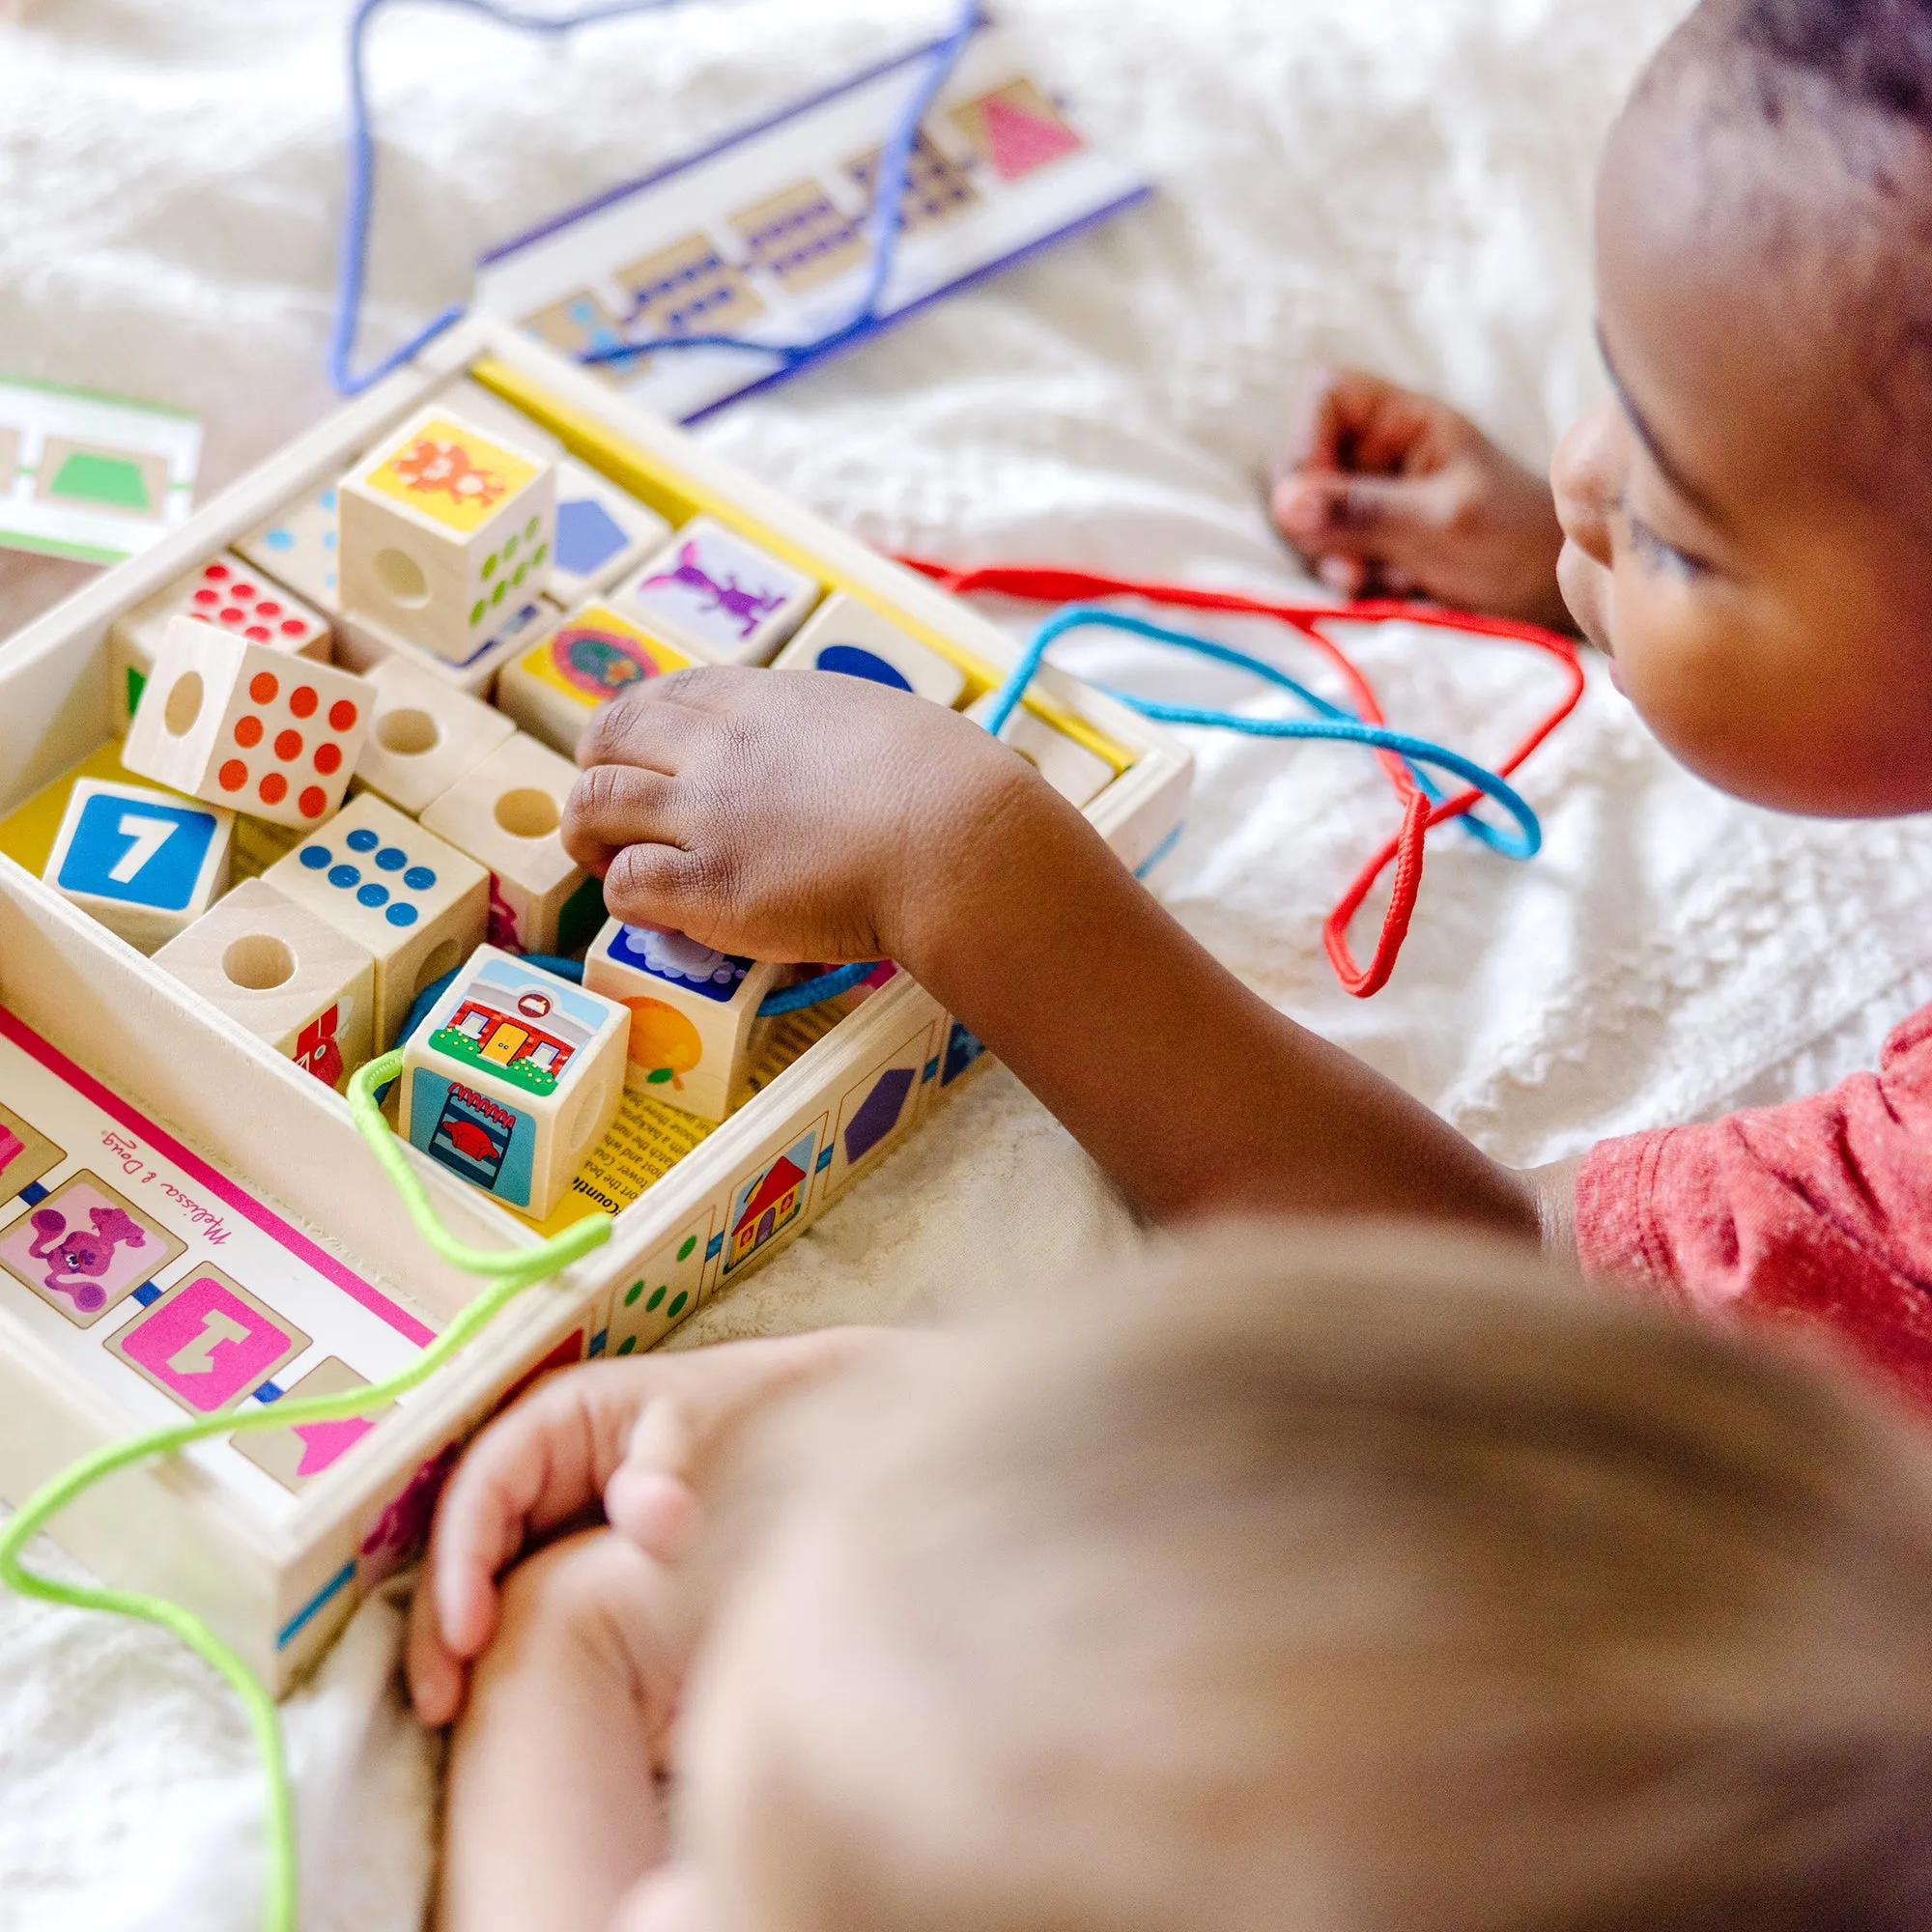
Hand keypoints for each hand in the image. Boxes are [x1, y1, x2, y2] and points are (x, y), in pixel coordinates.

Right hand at [405, 1329, 887, 1725]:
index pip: (482, 1486)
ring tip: (446, 1713)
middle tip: (438, 1699)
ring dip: (457, 1639)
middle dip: (442, 1615)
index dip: (462, 1560)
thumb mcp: (704, 1430)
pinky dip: (496, 1638)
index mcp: (555, 1414)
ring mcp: (547, 1501)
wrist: (789, 1418)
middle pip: (462, 1536)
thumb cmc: (743, 1413)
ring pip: (480, 1569)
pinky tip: (491, 1698)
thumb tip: (653, 1519)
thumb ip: (670, 1472)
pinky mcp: (566, 1541)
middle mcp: (536, 1457)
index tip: (472, 1635)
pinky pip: (512, 1586)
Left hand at [564, 666, 1059, 967]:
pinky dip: (627, 896)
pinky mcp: (710, 890)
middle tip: (610, 811)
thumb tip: (831, 758)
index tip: (637, 754)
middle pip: (607, 737)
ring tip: (610, 862)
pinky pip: (626, 885)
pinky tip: (657, 909)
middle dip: (594, 770)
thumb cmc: (952, 788)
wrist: (960, 842)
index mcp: (764, 701)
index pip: (663, 695)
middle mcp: (720, 748)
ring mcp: (709, 818)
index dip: (633, 726)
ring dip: (591, 835)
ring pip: (594, 805)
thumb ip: (828, 732)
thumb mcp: (879, 719)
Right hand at [1269, 368, 1571, 628]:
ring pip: (1305, 519)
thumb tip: (1282, 502)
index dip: (1305, 440)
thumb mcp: (1441, 523)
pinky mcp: (1365, 542)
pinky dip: (1349, 581)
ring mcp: (1367, 497)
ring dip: (1335, 559)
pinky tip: (1394, 591)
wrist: (1550, 596)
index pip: (1322, 394)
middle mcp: (1376, 451)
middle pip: (1299, 463)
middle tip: (1354, 567)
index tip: (1316, 499)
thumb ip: (1363, 510)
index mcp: (1402, 419)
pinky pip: (1324, 556)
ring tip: (1390, 582)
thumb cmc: (1515, 543)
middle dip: (1317, 521)